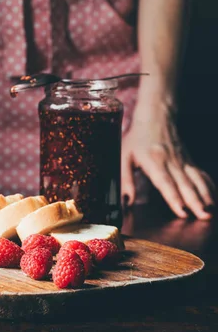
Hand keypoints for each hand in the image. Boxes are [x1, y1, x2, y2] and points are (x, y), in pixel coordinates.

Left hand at [121, 105, 215, 219]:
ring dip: (205, 195)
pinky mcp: (189, 161)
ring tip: (210, 210)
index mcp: (153, 161)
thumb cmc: (137, 138)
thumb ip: (125, 179)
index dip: (174, 197)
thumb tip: (126, 201)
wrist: (155, 116)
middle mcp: (171, 161)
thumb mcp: (124, 155)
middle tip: (203, 216)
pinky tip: (214, 197)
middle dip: (195, 201)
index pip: (165, 182)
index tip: (182, 211)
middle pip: (184, 184)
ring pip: (196, 179)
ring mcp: (183, 161)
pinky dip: (209, 186)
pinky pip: (201, 174)